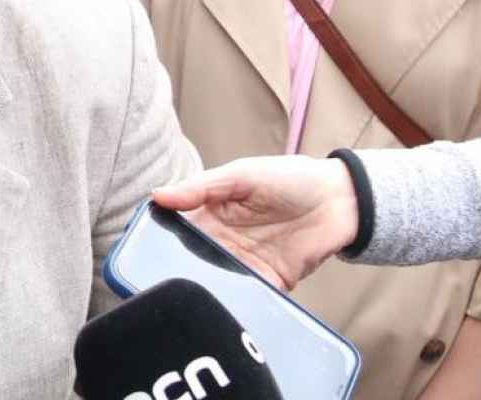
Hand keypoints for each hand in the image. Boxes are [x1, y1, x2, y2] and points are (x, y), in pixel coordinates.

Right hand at [152, 155, 359, 290]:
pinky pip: (247, 296)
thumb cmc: (289, 178)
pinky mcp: (269, 282)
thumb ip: (201, 187)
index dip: (157, 239)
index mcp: (210, 214)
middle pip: (191, 262)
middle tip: (160, 281)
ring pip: (215, 282)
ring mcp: (245, 264)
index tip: (139, 249)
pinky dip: (237, 302)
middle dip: (177, 271)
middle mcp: (222, 242)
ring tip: (188, 299)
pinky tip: (225, 306)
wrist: (342, 200)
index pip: (175, 230)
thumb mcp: (241, 175)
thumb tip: (157, 195)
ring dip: (204, 289)